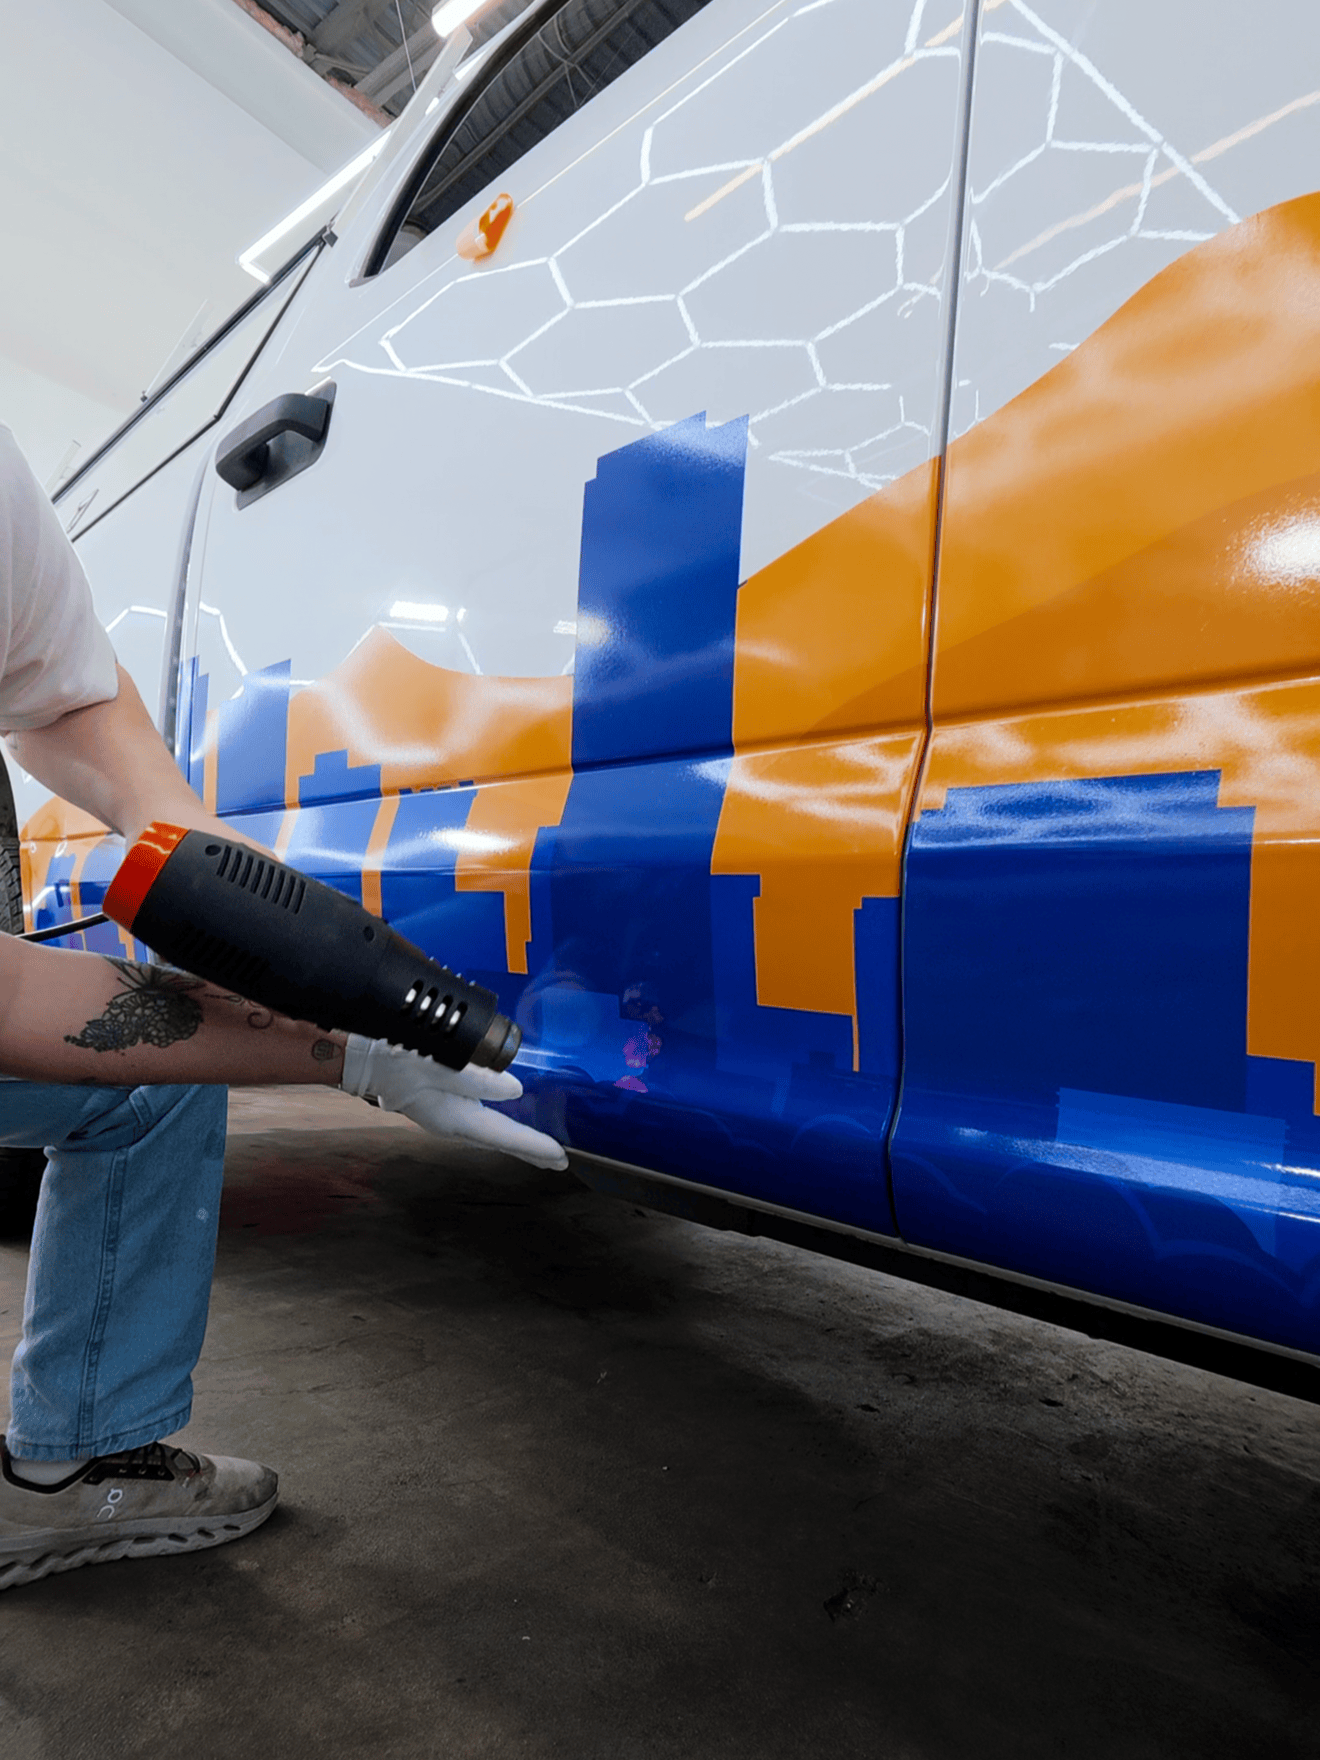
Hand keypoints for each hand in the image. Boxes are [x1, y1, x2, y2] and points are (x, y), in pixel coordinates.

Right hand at [340, 1035, 568, 1170]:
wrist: (363, 1060)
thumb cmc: (398, 1060)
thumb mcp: (440, 1065)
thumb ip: (479, 1080)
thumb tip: (516, 1089)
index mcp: (456, 1119)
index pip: (506, 1136)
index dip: (535, 1146)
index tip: (561, 1157)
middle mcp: (454, 1125)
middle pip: (502, 1140)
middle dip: (531, 1150)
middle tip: (560, 1163)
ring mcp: (447, 1118)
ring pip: (493, 1133)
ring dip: (518, 1140)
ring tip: (542, 1149)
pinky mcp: (442, 1107)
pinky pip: (482, 1122)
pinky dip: (502, 1128)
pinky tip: (509, 1124)